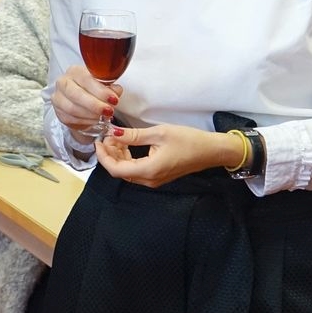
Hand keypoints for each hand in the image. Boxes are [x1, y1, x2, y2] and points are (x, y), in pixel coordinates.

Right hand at [50, 63, 119, 144]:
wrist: (81, 100)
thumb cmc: (93, 89)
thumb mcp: (104, 85)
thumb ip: (111, 87)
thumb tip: (116, 91)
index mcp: (75, 71)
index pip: (86, 79)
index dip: (101, 91)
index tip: (114, 100)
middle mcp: (63, 82)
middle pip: (76, 94)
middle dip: (94, 105)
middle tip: (109, 111)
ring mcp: (58, 97)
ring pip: (72, 108)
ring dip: (90, 115)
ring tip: (103, 117)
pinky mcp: (57, 111)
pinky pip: (70, 118)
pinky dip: (84, 121)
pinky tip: (94, 120)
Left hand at [95, 122, 246, 186]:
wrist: (212, 151)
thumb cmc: (189, 140)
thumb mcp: (159, 133)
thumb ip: (134, 135)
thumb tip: (113, 133)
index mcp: (148, 170)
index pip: (116, 170)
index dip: (103, 156)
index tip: (99, 141)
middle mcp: (149, 179)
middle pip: (120, 171)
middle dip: (110, 154)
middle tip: (108, 136)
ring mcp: (154, 179)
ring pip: (127, 171)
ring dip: (118, 155)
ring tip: (117, 138)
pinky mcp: (158, 176)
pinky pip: (136, 170)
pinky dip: (128, 158)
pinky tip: (128, 145)